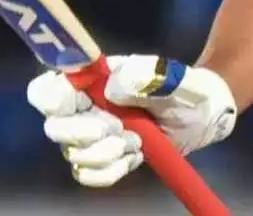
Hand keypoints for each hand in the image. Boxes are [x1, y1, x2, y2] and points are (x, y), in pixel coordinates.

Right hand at [26, 55, 236, 187]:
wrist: (203, 114)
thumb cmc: (184, 87)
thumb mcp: (172, 77)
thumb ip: (144, 76)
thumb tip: (111, 87)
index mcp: (91, 80)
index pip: (48, 89)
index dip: (51, 98)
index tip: (77, 103)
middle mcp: (84, 108)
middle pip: (55, 127)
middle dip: (84, 133)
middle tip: (117, 128)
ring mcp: (92, 136)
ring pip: (74, 155)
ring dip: (105, 153)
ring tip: (136, 140)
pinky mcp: (106, 159)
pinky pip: (91, 175)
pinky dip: (113, 170)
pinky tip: (136, 155)